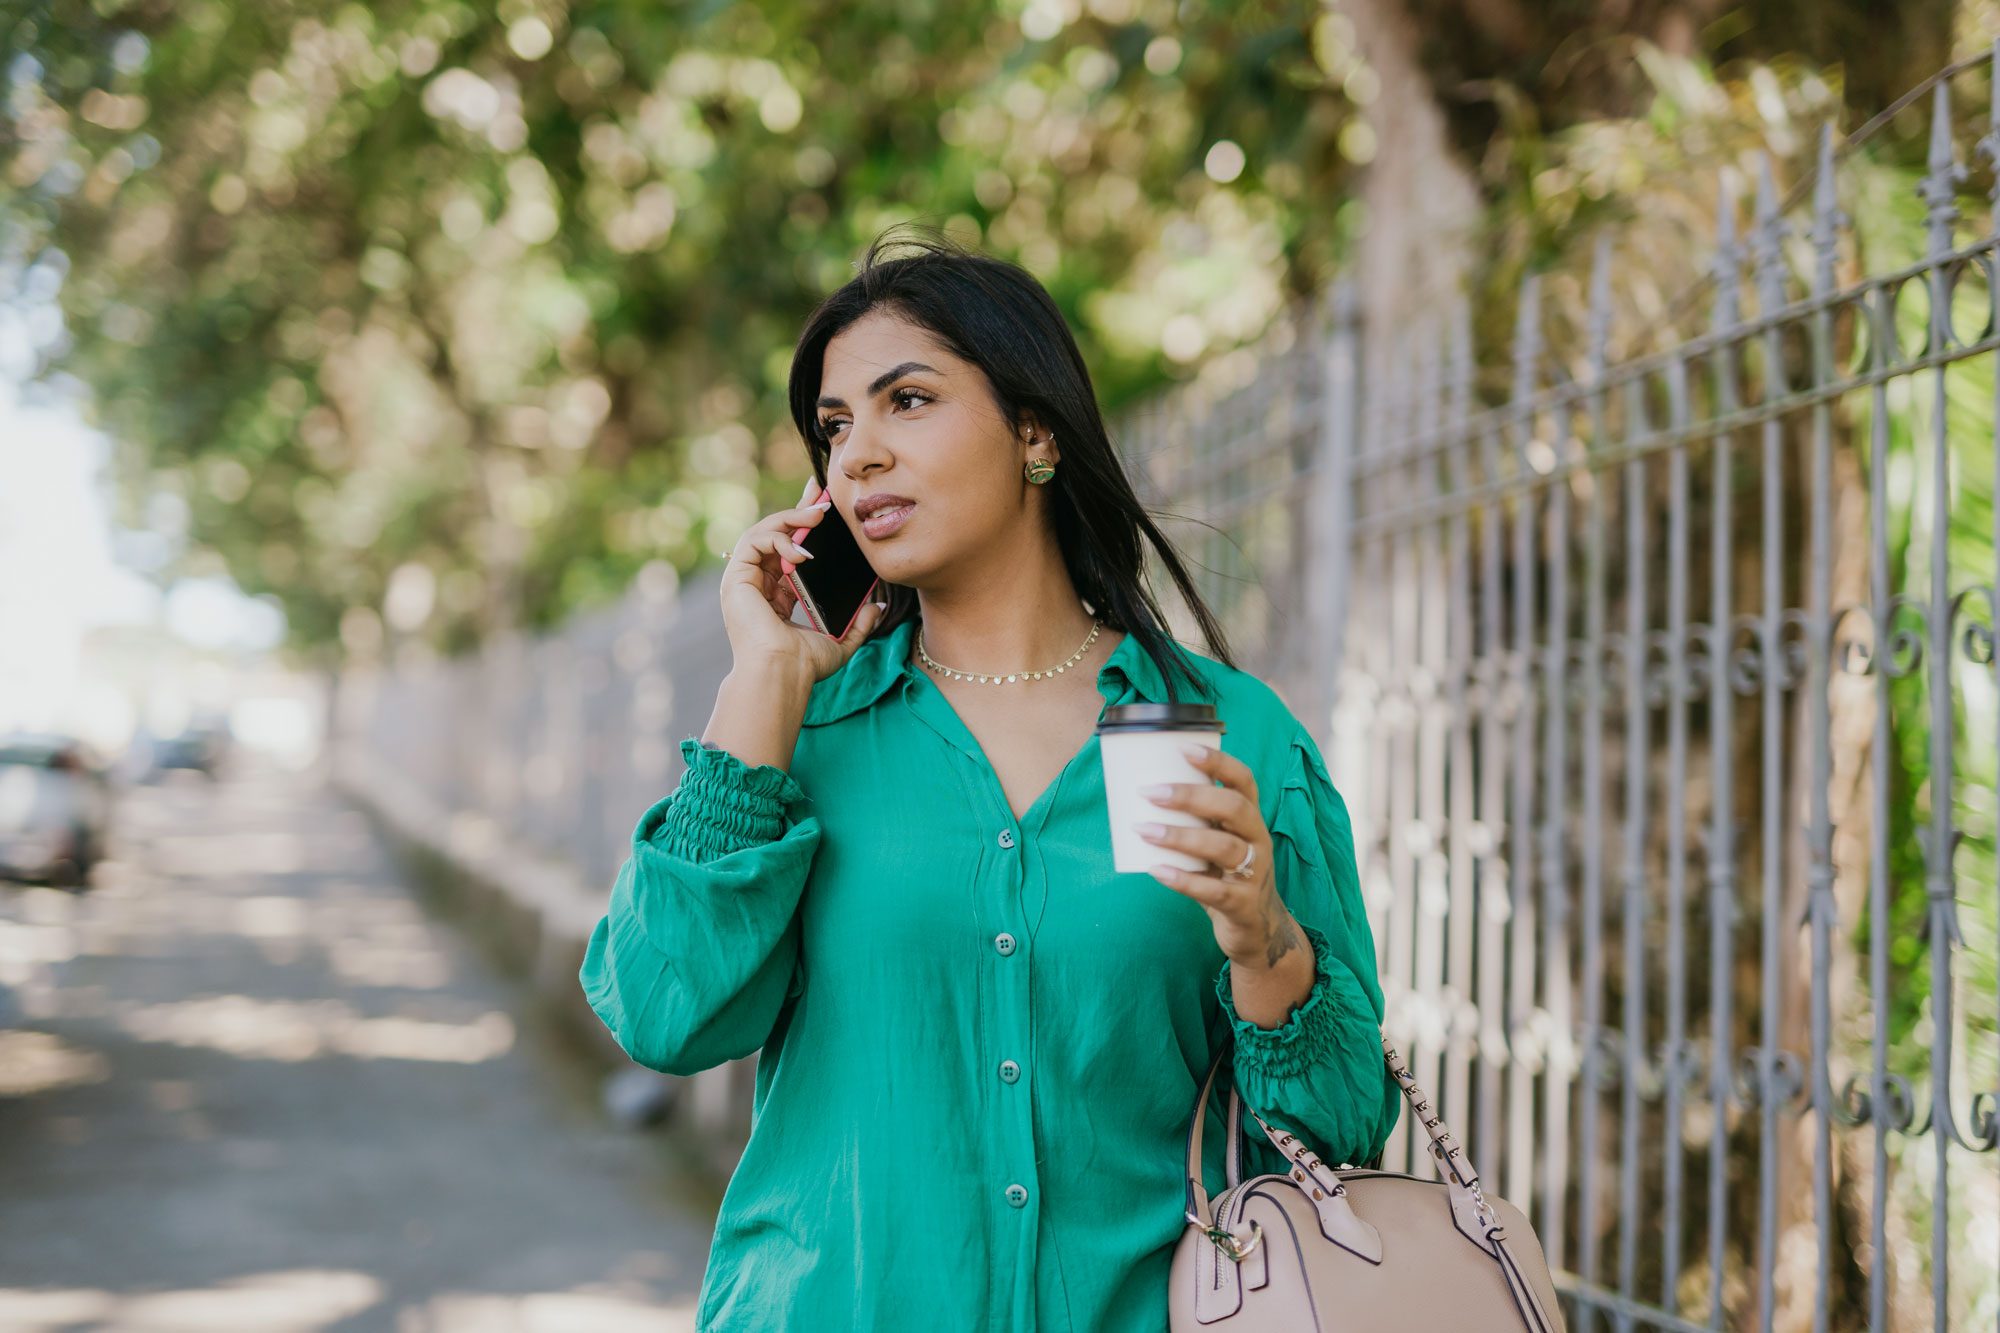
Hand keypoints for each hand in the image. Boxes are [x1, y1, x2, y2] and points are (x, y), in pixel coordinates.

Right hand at [719, 474, 887, 682]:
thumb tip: (878, 607)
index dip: (804, 525)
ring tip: (817, 516)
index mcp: (776, 595)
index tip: (826, 507)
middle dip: (798, 509)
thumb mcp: (840, 640)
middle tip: (822, 492)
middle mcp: (757, 583)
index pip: (788, 550)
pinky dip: (778, 538)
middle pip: (774, 533)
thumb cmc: (805, 665)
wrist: (782, 673)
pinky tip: (802, 550)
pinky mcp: (737, 577)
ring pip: (763, 531)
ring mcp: (745, 580)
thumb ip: (859, 624)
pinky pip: (755, 541)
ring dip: (791, 518)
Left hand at [1135, 743, 1303, 970]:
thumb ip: (1191, 821)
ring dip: (1181, 836)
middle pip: (1234, 808)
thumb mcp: (1215, 841)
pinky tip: (1157, 871)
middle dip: (1191, 796)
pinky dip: (1184, 880)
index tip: (1184, 748)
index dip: (1218, 762)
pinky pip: (1214, 890)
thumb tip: (1134, 795)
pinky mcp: (1243, 905)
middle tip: (1150, 792)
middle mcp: (1258, 840)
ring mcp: (1255, 873)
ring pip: (1224, 848)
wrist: (1256, 927)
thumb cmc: (1225, 873)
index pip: (1243, 781)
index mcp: (1250, 818)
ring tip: (1144, 830)